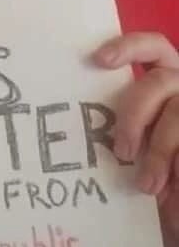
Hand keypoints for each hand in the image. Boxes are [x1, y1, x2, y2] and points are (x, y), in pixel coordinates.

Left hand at [93, 32, 178, 233]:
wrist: (175, 199)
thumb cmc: (148, 169)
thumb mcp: (133, 141)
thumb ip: (118, 124)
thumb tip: (77, 120)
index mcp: (164, 77)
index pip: (152, 46)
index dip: (129, 47)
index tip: (100, 60)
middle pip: (159, 82)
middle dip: (136, 116)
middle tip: (122, 152)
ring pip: (177, 117)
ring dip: (159, 153)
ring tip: (146, 186)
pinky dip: (177, 171)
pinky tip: (172, 193)